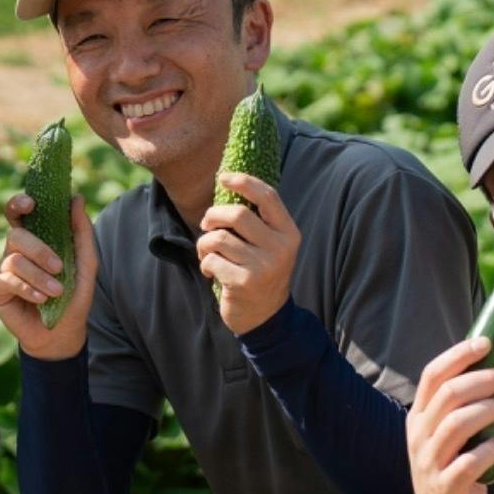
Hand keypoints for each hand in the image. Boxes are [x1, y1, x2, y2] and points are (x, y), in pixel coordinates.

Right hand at [0, 188, 96, 360]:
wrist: (63, 332)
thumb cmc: (73, 295)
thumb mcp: (85, 262)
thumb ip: (81, 231)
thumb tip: (77, 198)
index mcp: (34, 238)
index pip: (18, 213)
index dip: (18, 204)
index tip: (30, 204)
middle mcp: (15, 250)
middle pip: (16, 234)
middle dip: (39, 249)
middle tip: (59, 266)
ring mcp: (2, 269)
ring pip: (14, 259)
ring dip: (39, 276)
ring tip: (56, 292)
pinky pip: (6, 280)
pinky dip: (26, 289)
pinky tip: (41, 299)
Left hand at [196, 172, 297, 333]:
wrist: (265, 316)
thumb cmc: (260, 271)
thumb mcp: (269, 244)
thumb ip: (257, 220)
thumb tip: (228, 182)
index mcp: (289, 233)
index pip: (268, 196)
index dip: (244, 182)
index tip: (223, 177)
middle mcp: (280, 248)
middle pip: (237, 214)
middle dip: (213, 216)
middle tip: (206, 224)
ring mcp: (263, 266)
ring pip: (219, 238)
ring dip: (204, 243)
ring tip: (207, 253)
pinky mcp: (244, 282)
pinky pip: (212, 260)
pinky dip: (205, 263)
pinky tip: (211, 271)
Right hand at [407, 336, 493, 493]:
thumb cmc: (459, 465)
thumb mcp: (451, 431)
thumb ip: (462, 402)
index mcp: (418, 418)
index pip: (432, 375)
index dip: (458, 355)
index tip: (487, 342)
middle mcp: (418, 438)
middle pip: (449, 395)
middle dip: (484, 379)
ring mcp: (428, 465)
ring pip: (457, 424)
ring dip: (488, 410)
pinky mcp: (445, 490)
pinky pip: (466, 464)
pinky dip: (486, 452)